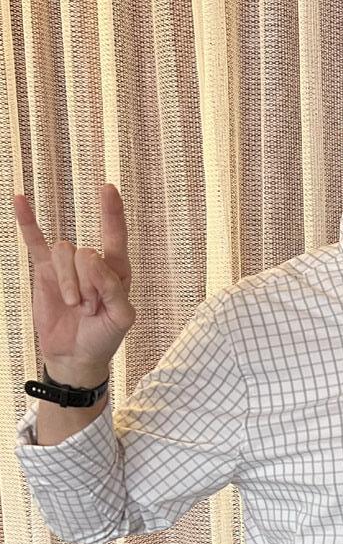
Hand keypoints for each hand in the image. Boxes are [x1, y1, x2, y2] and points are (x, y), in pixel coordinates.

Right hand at [13, 185, 134, 382]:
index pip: (115, 236)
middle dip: (88, 285)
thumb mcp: (121, 318)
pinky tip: (19, 200)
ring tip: (75, 306)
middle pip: (86, 254)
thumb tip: (91, 257)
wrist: (75, 355)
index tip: (107, 188)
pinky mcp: (45, 271)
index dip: (112, 213)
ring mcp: (67, 266)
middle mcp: (93, 263)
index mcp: (117, 270)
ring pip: (63, 254)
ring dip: (69, 284)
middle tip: (91, 308)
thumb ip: (113, 288)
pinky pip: (35, 241)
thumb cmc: (104, 337)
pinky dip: (27, 221)